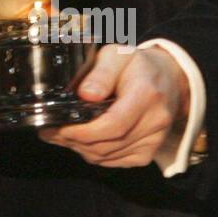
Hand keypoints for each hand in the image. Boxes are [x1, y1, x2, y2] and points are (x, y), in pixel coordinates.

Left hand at [38, 44, 189, 167]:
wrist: (169, 80)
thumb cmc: (137, 65)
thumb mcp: (117, 56)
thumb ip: (101, 73)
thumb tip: (85, 94)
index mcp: (146, 94)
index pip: (113, 124)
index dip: (82, 131)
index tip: (57, 127)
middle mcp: (154, 121)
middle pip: (107, 144)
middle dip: (73, 140)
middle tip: (48, 131)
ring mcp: (153, 141)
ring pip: (107, 156)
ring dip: (80, 148)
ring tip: (59, 135)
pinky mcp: (148, 153)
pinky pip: (114, 161)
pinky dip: (94, 155)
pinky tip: (79, 142)